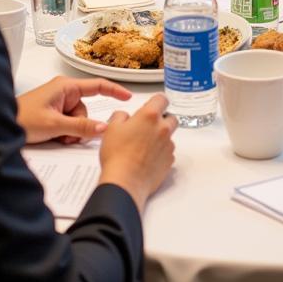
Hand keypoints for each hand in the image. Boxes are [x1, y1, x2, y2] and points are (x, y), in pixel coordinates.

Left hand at [16, 76, 130, 144]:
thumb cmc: (21, 118)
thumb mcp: (54, 125)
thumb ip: (80, 127)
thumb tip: (104, 128)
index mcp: (65, 86)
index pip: (97, 85)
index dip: (114, 90)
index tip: (128, 97)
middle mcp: (63, 92)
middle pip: (86, 110)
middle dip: (80, 126)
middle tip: (65, 135)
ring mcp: (57, 103)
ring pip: (78, 121)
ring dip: (70, 132)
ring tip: (55, 136)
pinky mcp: (52, 114)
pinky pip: (68, 125)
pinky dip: (64, 133)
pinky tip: (52, 137)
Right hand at [97, 94, 177, 211]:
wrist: (124, 182)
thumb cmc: (117, 155)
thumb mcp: (111, 128)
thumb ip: (120, 116)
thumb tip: (124, 116)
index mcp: (149, 116)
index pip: (162, 99)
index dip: (156, 101)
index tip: (151, 105)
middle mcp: (162, 129)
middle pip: (171, 117)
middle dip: (162, 119)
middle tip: (147, 127)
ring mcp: (168, 146)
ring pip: (169, 136)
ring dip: (161, 137)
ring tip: (144, 146)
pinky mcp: (169, 161)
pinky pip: (168, 152)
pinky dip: (161, 153)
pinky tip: (147, 158)